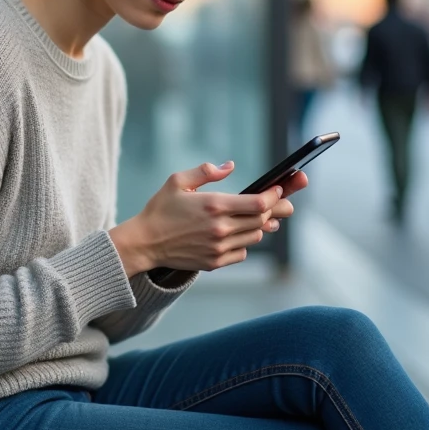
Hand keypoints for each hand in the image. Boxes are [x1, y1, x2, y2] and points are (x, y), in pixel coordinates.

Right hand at [109, 162, 296, 275]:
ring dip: (260, 225)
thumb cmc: (160, 209)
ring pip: (256, 236)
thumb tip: (229, 166)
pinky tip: (240, 234)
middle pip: (262, 219)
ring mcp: (219, 248)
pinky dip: (245, 242)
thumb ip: (206, 171)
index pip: (258, 203)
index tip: (279, 189)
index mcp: (214, 205)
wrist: (144, 243)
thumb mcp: (178, 181)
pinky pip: (243, 252)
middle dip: (276, 209)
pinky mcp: (215, 262)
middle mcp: (220, 228)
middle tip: (283, 203)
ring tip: (262, 218)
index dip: (274, 195)